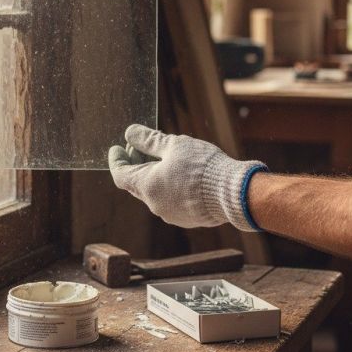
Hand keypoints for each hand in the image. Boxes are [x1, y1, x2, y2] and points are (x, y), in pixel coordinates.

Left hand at [108, 125, 266, 230]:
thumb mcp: (173, 145)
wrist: (234, 193)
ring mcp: (171, 214)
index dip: (116, 160)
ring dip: (152, 174)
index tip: (117, 148)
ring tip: (163, 156)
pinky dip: (167, 185)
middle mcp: (155, 204)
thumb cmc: (202, 166)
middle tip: (140, 146)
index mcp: (147, 186)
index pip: (120, 174)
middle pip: (136, 183)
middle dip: (136, 163)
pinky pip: (169, 200)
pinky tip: (179, 172)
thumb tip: (130, 133)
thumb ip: (148, 139)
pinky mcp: (186, 218)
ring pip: (153, 192)